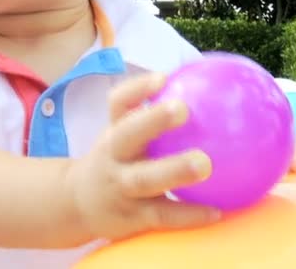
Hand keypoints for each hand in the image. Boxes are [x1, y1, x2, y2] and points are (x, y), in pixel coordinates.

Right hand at [66, 73, 220, 240]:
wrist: (79, 204)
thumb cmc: (115, 162)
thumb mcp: (123, 137)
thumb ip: (153, 119)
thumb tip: (210, 91)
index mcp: (114, 132)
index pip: (119, 103)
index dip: (138, 88)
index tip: (164, 77)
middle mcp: (113, 156)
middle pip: (126, 135)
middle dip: (152, 120)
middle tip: (183, 108)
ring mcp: (120, 187)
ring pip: (144, 179)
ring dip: (174, 170)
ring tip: (205, 164)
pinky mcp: (131, 217)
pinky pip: (162, 215)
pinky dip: (188, 215)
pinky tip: (217, 212)